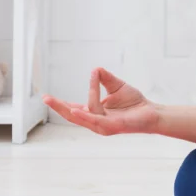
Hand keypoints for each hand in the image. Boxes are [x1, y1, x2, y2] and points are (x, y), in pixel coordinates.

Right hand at [42, 68, 159, 135]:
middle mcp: (95, 122)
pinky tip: (76, 110)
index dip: (60, 104)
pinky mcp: (112, 127)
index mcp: (94, 113)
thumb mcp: (116, 86)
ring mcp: (102, 126)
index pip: (73, 109)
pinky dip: (85, 115)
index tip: (45, 97)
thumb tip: (96, 69)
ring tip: (54, 100)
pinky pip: (95, 120)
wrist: (152, 112)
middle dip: (58, 107)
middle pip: (72, 115)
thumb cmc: (134, 102)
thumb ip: (105, 78)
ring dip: (69, 107)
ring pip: (84, 114)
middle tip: (44, 98)